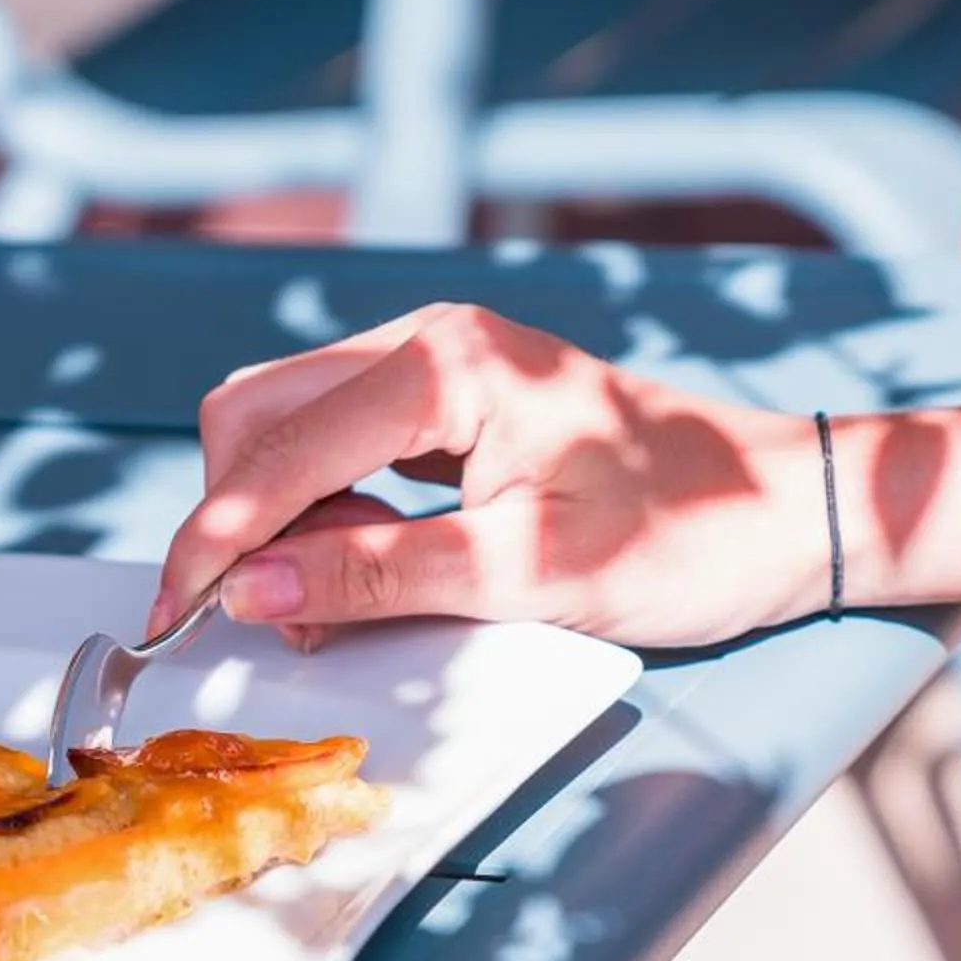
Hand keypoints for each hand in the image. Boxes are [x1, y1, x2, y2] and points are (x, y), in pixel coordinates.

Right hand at [150, 304, 832, 647]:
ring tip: (332, 599)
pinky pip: (333, 441)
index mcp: (446, 364)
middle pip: (255, 415)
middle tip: (270, 616)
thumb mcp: (526, 576)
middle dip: (235, 520)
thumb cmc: (686, 538)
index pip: (278, 452)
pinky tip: (363, 564)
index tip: (171, 620)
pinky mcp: (445, 399)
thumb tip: (249, 591)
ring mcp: (435, 362)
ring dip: (276, 518)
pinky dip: (318, 507)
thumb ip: (377, 576)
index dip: (212, 542)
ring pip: (284, 426)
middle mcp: (428, 340)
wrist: (789, 511)